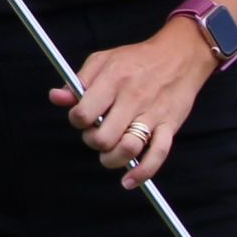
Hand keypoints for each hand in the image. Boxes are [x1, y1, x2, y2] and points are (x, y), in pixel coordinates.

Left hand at [50, 26, 221, 187]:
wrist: (179, 56)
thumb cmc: (136, 59)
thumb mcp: (102, 61)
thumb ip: (78, 82)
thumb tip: (56, 97)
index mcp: (113, 80)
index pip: (84, 113)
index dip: (77, 121)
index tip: (82, 118)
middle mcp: (132, 98)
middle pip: (103, 137)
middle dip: (93, 141)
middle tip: (96, 134)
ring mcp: (152, 114)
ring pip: (128, 148)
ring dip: (112, 159)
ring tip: (109, 154)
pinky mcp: (170, 126)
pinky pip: (158, 155)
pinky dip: (143, 172)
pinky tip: (129, 181)